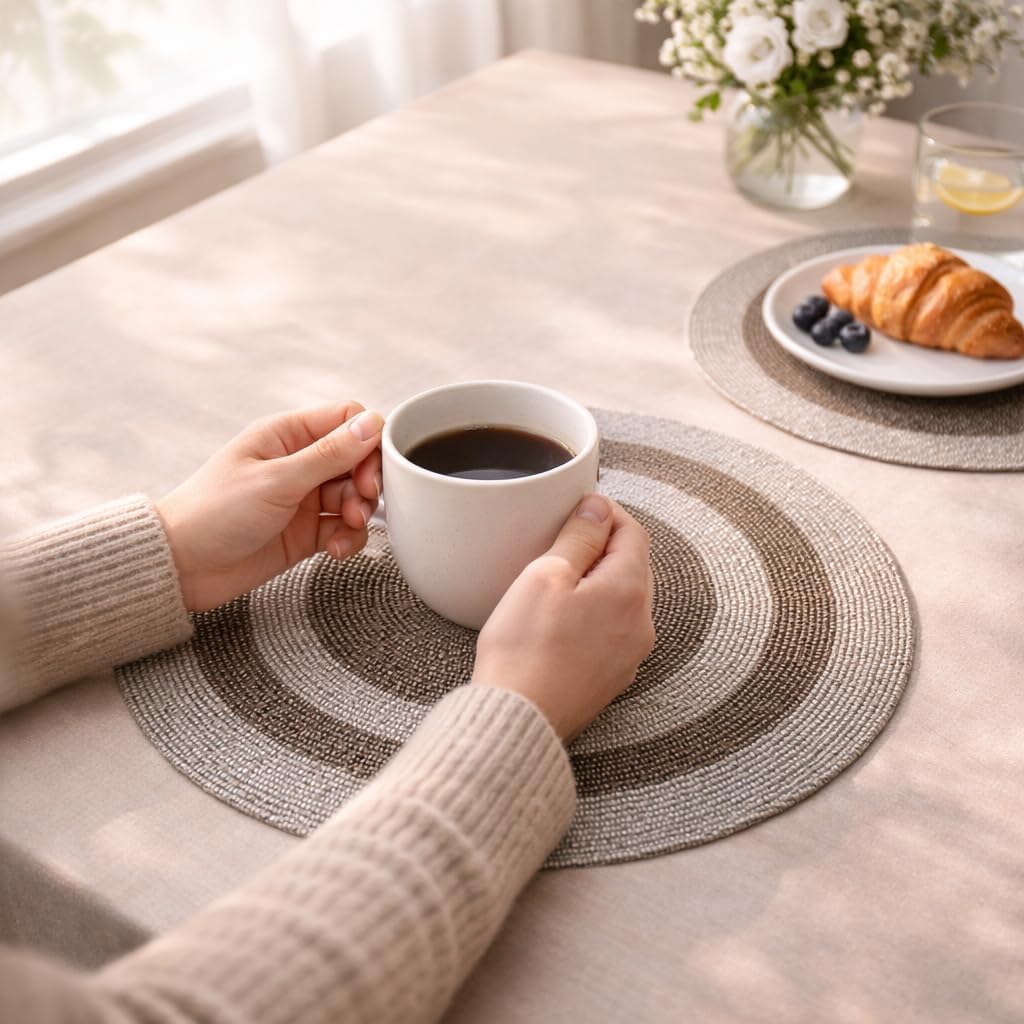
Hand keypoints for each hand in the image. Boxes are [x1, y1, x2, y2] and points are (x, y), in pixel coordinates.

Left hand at [158, 402, 382, 611]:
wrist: (181, 567)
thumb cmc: (213, 513)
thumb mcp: (276, 480)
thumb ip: (329, 454)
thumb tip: (372, 423)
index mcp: (287, 435)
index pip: (346, 419)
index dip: (367, 441)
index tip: (367, 469)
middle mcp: (298, 462)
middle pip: (357, 459)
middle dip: (366, 482)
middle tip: (360, 503)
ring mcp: (303, 497)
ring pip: (354, 496)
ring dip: (359, 513)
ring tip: (346, 527)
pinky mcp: (306, 532)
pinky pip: (343, 528)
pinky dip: (348, 538)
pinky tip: (334, 549)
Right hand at [471, 494, 654, 740]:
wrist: (518, 720)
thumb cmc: (525, 648)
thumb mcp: (547, 575)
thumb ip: (579, 537)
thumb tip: (600, 507)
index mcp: (629, 591)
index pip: (633, 533)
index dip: (606, 513)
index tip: (577, 509)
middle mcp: (641, 624)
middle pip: (633, 566)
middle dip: (603, 546)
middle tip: (563, 540)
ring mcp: (630, 655)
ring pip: (624, 600)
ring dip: (599, 581)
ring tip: (559, 579)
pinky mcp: (612, 678)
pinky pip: (613, 631)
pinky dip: (594, 614)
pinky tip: (562, 620)